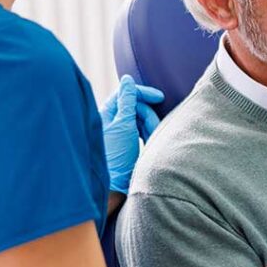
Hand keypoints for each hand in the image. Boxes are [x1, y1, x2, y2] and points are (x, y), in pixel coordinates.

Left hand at [100, 75, 163, 193]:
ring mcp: (122, 134)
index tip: (160, 97)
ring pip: (142, 120)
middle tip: (153, 126)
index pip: (126, 93)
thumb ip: (127, 100)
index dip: (143, 93)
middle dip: (148, 114)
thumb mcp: (123, 124)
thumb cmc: (116, 155)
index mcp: (106, 114)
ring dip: (151, 126)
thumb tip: (127, 80)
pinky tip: (154, 141)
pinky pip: (144, 132)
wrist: (116, 186)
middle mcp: (113, 122)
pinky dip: (150, 134)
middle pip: (136, 106)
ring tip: (152, 140)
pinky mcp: (130, 145)